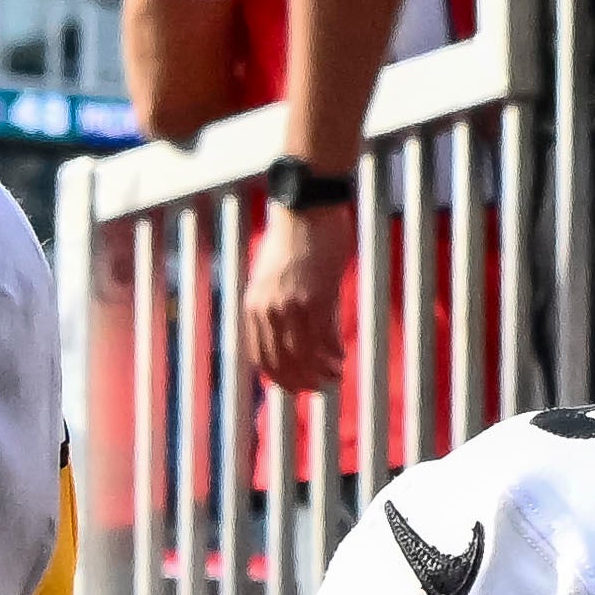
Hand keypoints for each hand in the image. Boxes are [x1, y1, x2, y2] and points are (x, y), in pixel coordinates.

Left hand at [235, 195, 358, 398]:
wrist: (306, 206)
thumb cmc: (293, 236)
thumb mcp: (273, 275)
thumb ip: (277, 304)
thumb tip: (292, 332)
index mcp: (253, 305)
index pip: (260, 356)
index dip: (278, 377)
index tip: (294, 385)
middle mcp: (268, 310)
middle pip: (282, 362)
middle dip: (300, 381)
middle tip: (317, 388)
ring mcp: (292, 306)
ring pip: (304, 356)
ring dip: (320, 372)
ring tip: (333, 377)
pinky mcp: (317, 298)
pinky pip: (325, 339)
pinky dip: (333, 354)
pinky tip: (341, 358)